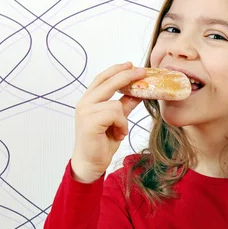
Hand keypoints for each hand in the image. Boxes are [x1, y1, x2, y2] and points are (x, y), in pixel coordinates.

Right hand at [71, 63, 145, 182]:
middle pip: (108, 82)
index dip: (116, 70)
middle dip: (127, 76)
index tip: (130, 65)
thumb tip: (137, 93)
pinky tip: (117, 135)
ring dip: (123, 120)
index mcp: (88, 100)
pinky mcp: (90, 121)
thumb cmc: (101, 142)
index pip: (102, 79)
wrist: (91, 163)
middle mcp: (84, 103)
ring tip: (119, 131)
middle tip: (142, 71)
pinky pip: (116, 115)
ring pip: (116, 104)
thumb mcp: (117, 121)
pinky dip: (121, 125)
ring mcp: (85, 111)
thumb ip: (124, 106)